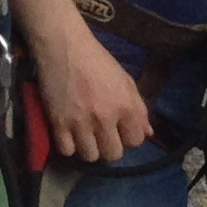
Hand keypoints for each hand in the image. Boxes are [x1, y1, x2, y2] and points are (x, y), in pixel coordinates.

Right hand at [32, 19, 153, 162]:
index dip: (129, 138)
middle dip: (110, 147)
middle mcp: (106, 118)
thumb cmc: (99, 62)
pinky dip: (69, 146)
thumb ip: (139, 109)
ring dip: (90, 149)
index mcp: (126, 107)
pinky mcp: (58, 123)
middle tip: (103, 136)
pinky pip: (67, 151)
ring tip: (86, 137)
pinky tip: (70, 135)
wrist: (65, 49)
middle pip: (113, 154)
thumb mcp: (126, 82)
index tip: (121, 131)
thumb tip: (148, 133)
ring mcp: (81, 123)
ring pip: (91, 157)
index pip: (136, 141)